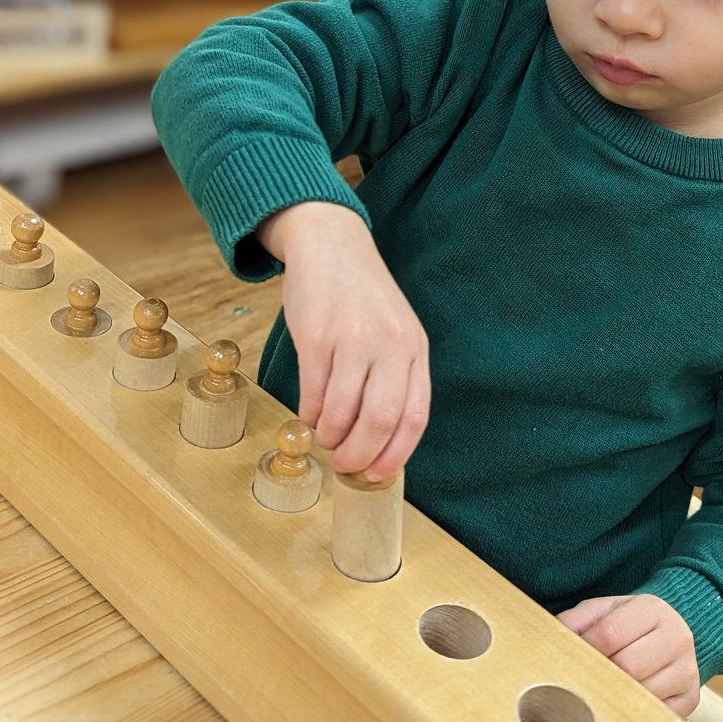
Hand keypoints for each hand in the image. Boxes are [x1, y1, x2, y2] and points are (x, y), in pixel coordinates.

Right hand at [257, 201, 430, 480]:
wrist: (331, 246)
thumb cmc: (362, 299)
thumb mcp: (396, 332)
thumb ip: (395, 378)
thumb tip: (380, 443)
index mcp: (415, 349)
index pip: (414, 417)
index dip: (395, 455)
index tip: (378, 475)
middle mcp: (390, 345)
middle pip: (380, 421)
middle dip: (360, 455)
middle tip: (344, 465)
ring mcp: (353, 339)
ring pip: (343, 412)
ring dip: (330, 437)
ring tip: (325, 439)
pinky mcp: (317, 336)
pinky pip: (313, 393)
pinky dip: (309, 415)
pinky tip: (308, 417)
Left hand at [556, 594, 700, 716]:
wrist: (667, 633)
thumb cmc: (628, 624)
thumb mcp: (603, 611)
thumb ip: (577, 620)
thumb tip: (557, 638)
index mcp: (653, 609)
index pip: (610, 634)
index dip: (585, 648)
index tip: (572, 657)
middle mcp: (677, 637)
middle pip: (628, 667)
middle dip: (601, 675)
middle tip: (584, 680)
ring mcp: (687, 670)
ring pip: (643, 694)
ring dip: (617, 698)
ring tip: (602, 692)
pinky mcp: (691, 698)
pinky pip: (658, 716)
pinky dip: (636, 715)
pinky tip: (623, 706)